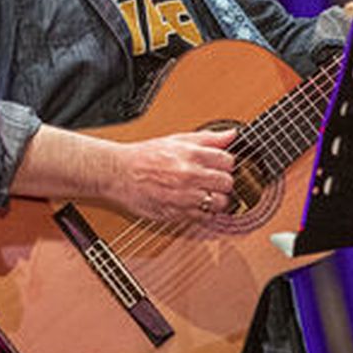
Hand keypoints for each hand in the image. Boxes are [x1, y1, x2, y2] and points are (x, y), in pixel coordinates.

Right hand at [106, 129, 236, 222]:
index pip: (228, 161)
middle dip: (222, 183)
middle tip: (212, 182)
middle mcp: (190, 174)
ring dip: (217, 200)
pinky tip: (195, 204)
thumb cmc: (145, 156)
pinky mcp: (178, 213)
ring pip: (220, 203)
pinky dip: (204, 213)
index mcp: (191, 154)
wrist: (120, 174)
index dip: (225, 164)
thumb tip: (232, 135)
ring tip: (205, 195)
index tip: (218, 167)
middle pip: (227, 183)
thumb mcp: (176, 139)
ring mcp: (185, 196)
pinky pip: (205, 218)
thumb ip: (207, 138)